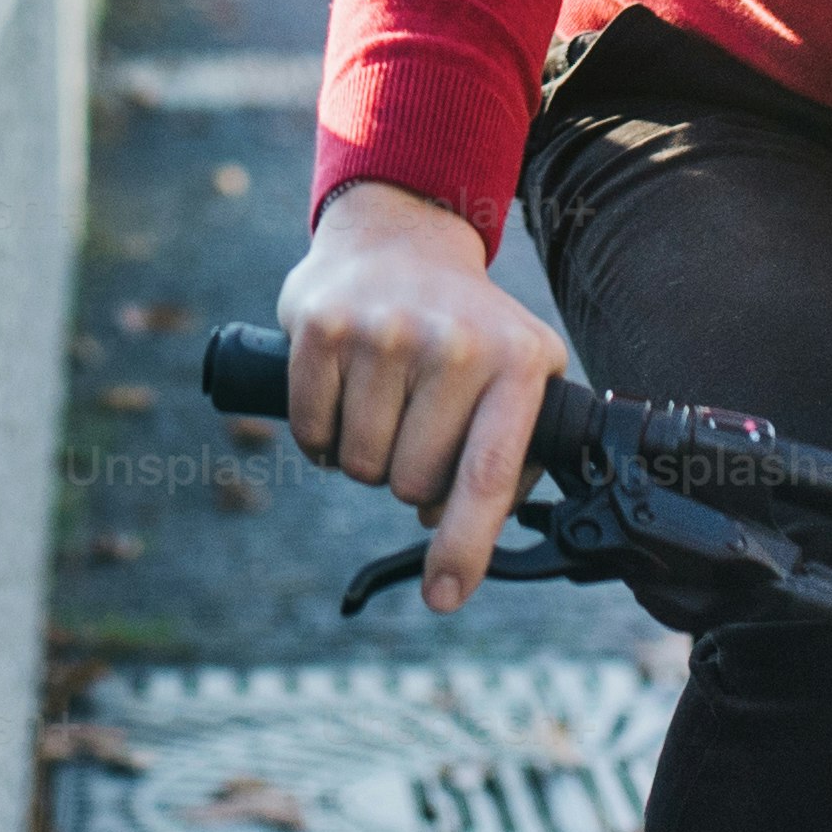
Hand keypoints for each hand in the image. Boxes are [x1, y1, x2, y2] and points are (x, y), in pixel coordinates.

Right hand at [278, 179, 570, 612]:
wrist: (401, 234)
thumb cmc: (467, 326)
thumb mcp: (521, 372)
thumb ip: (513, 457)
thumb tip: (463, 541)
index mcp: (516, 363)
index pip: (487, 475)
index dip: (462, 547)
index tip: (444, 597)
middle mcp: (454, 344)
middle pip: (410, 485)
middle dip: (407, 477)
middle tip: (414, 425)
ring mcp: (385, 331)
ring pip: (359, 465)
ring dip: (364, 454)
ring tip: (382, 400)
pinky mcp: (324, 326)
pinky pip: (310, 433)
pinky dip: (321, 435)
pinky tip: (343, 393)